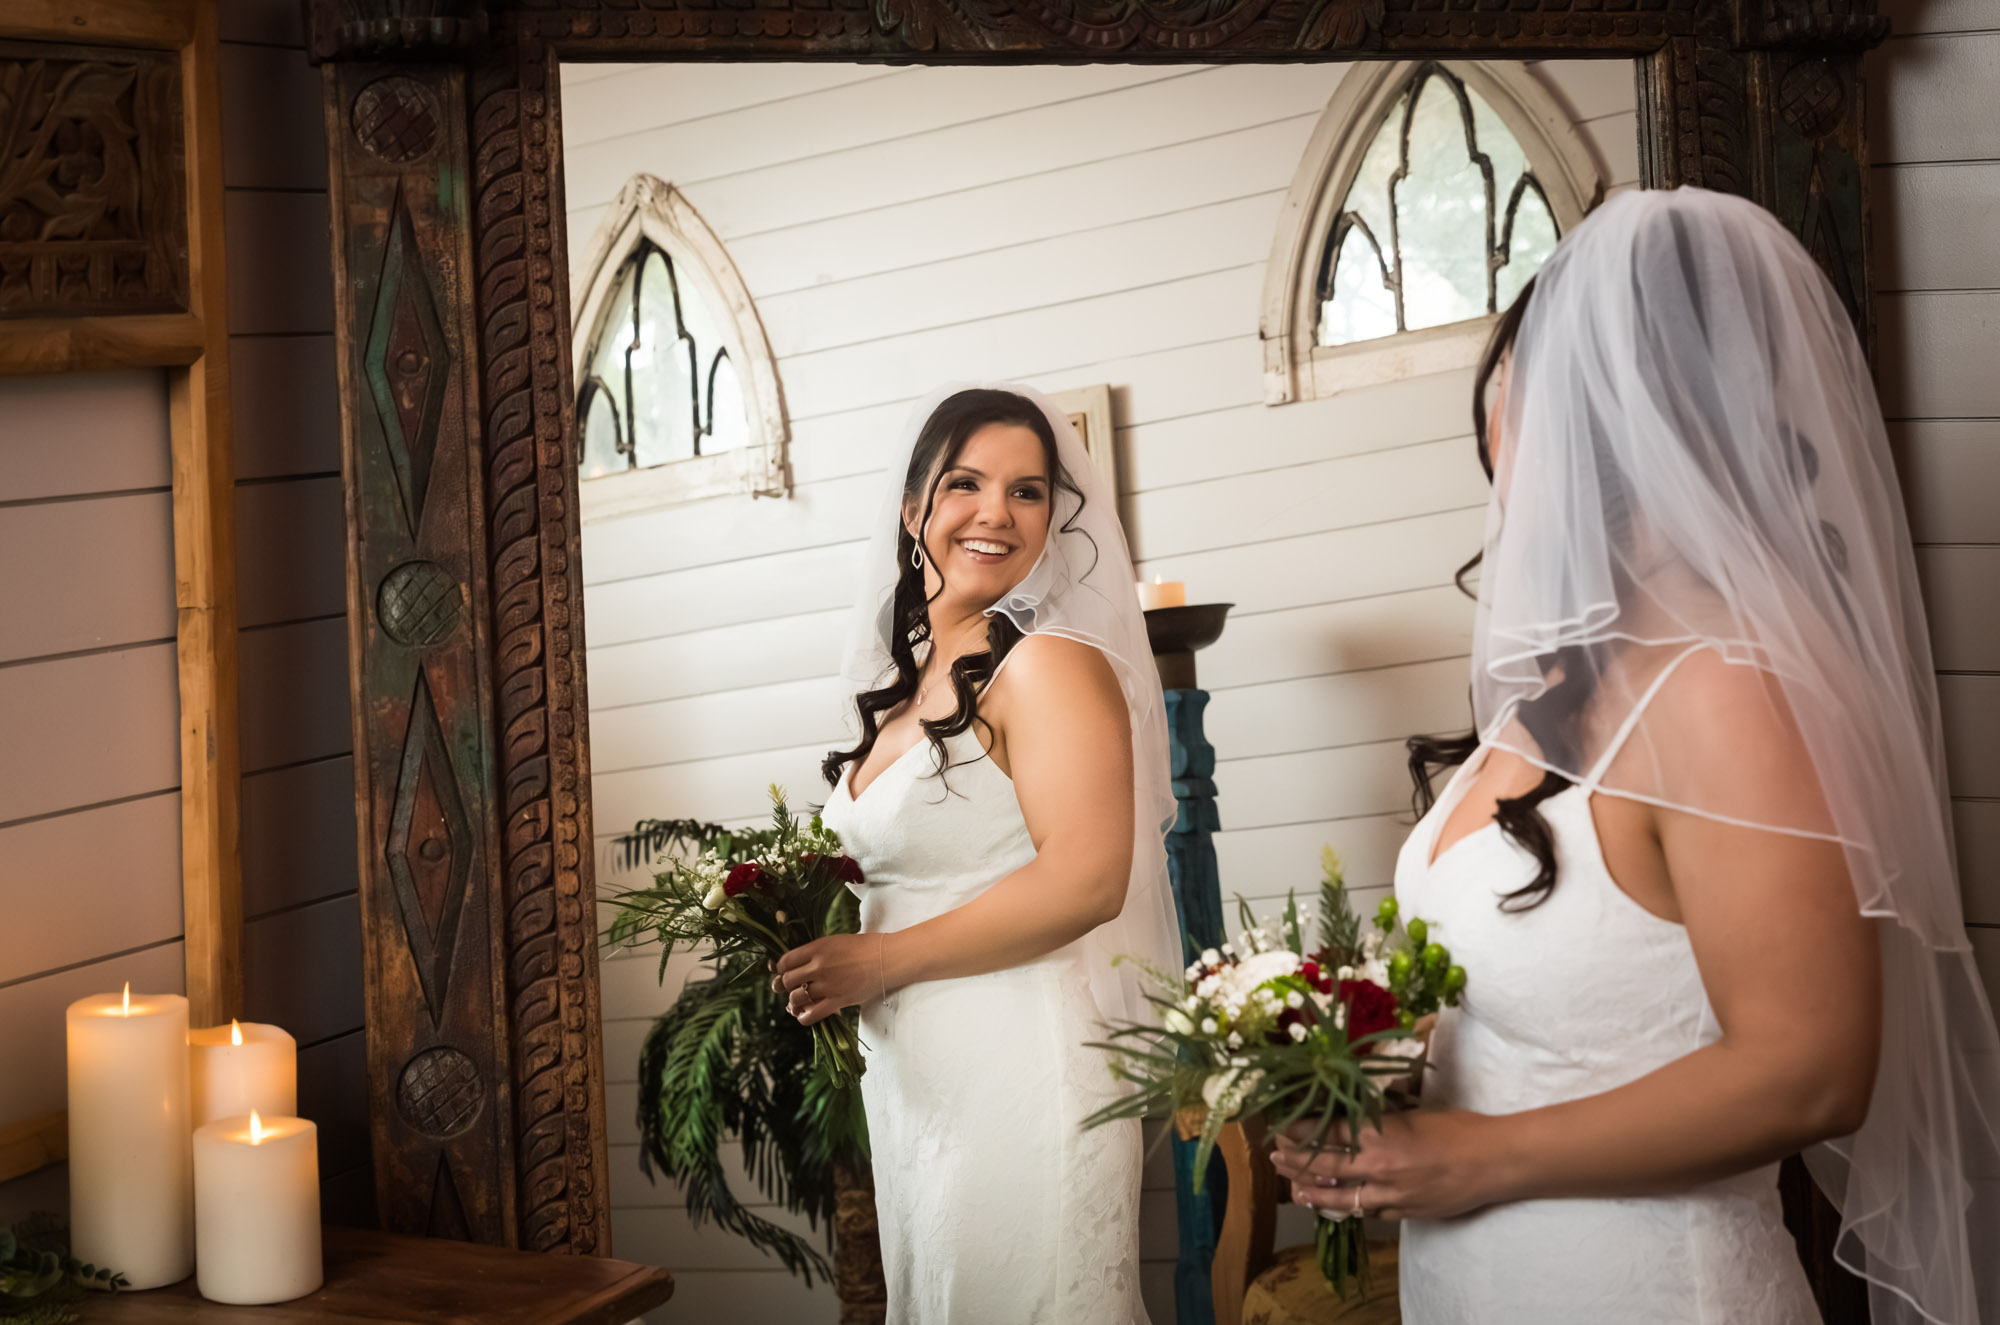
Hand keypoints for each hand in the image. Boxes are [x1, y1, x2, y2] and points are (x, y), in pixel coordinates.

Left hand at [772, 933, 885, 1025]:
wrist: (888, 958)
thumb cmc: (865, 947)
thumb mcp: (836, 942)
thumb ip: (816, 953)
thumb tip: (798, 965)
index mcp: (817, 948)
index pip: (785, 961)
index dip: (780, 969)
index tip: (784, 972)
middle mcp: (819, 966)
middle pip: (787, 981)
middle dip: (785, 985)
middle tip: (790, 987)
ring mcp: (828, 985)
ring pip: (795, 999)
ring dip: (794, 1002)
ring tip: (798, 1001)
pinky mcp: (838, 1001)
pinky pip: (810, 1015)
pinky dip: (803, 1017)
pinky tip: (805, 1014)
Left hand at [1269, 1109, 1506, 1221]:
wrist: (1493, 1161)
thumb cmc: (1457, 1129)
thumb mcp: (1410, 1114)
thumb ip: (1378, 1121)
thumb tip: (1351, 1118)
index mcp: (1377, 1133)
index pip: (1325, 1133)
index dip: (1298, 1131)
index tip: (1281, 1128)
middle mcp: (1377, 1166)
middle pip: (1323, 1166)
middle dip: (1294, 1162)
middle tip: (1275, 1157)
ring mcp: (1389, 1194)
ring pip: (1339, 1197)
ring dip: (1312, 1192)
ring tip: (1294, 1190)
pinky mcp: (1403, 1214)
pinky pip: (1367, 1211)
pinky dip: (1348, 1207)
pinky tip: (1335, 1205)